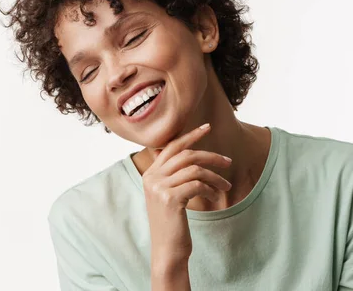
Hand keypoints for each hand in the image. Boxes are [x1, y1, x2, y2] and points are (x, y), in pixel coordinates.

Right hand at [142, 123, 232, 269]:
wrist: (167, 250)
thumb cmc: (172, 223)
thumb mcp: (168, 196)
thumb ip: (172, 176)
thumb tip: (190, 157)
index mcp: (149, 174)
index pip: (171, 147)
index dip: (190, 136)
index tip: (207, 128)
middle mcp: (151, 178)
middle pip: (185, 154)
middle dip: (210, 155)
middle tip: (228, 162)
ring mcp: (159, 188)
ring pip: (194, 169)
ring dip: (215, 176)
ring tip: (226, 186)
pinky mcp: (171, 198)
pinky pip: (197, 184)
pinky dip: (210, 189)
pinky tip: (214, 197)